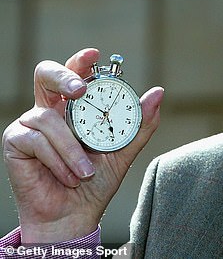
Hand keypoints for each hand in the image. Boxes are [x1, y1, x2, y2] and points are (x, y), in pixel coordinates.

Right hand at [2, 48, 163, 242]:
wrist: (75, 216)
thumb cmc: (95, 182)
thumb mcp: (124, 151)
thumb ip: (139, 123)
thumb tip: (157, 93)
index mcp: (74, 107)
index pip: (75, 74)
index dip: (81, 61)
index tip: (95, 55)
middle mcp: (50, 110)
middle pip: (45, 74)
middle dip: (64, 76)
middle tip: (80, 90)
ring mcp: (30, 124)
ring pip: (48, 119)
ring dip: (71, 148)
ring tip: (85, 172)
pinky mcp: (15, 143)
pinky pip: (36, 141)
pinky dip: (57, 160)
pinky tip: (68, 176)